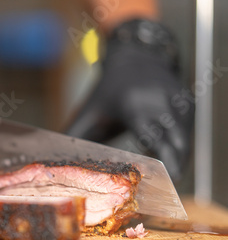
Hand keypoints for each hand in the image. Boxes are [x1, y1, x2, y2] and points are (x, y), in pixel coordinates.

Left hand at [66, 19, 193, 181]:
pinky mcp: (187, 99)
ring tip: (172, 170)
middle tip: (170, 182)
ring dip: (181, 154)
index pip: (154, 138)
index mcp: (134, 106)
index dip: (163, 160)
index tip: (165, 177)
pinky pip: (189, 127)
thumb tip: (51, 156)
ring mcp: (176, 98)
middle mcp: (159, 101)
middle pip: (175, 140)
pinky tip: (174, 150)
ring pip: (185, 135)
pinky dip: (183, 141)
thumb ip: (73, 135)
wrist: (133, 57)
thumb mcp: (89, 111)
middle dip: (176, 162)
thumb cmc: (107, 90)